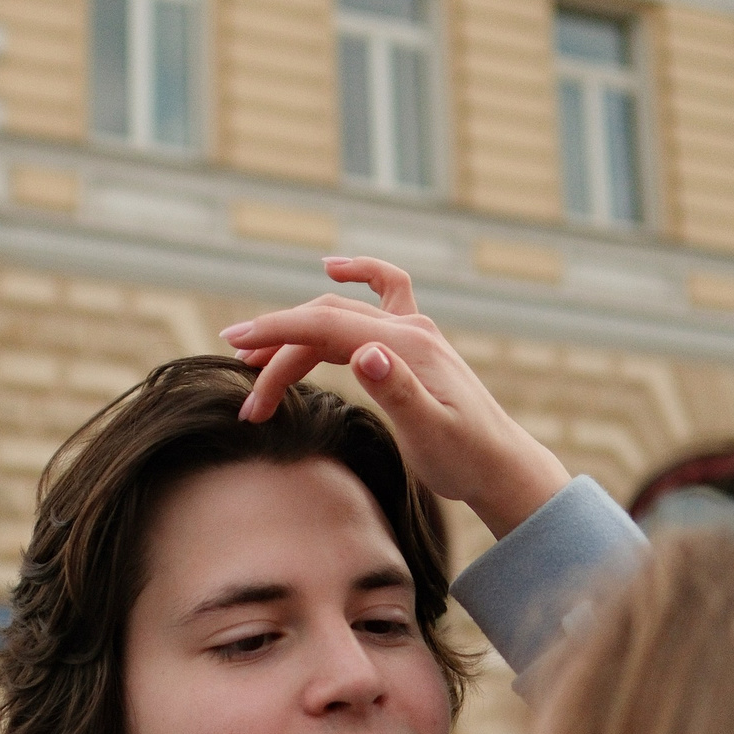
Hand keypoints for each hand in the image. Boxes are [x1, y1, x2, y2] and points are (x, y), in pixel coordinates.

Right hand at [220, 257, 571, 539]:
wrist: (499, 466)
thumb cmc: (464, 457)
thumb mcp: (430, 434)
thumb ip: (399, 392)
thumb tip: (366, 353)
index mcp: (406, 345)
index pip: (327, 325)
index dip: (277, 331)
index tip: (233, 342)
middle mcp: (408, 329)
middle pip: (325, 324)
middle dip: (277, 350)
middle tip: (246, 396)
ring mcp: (411, 332)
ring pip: (338, 320)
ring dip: (297, 341)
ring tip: (259, 374)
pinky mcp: (413, 343)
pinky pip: (383, 291)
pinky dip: (358, 275)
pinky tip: (332, 268)